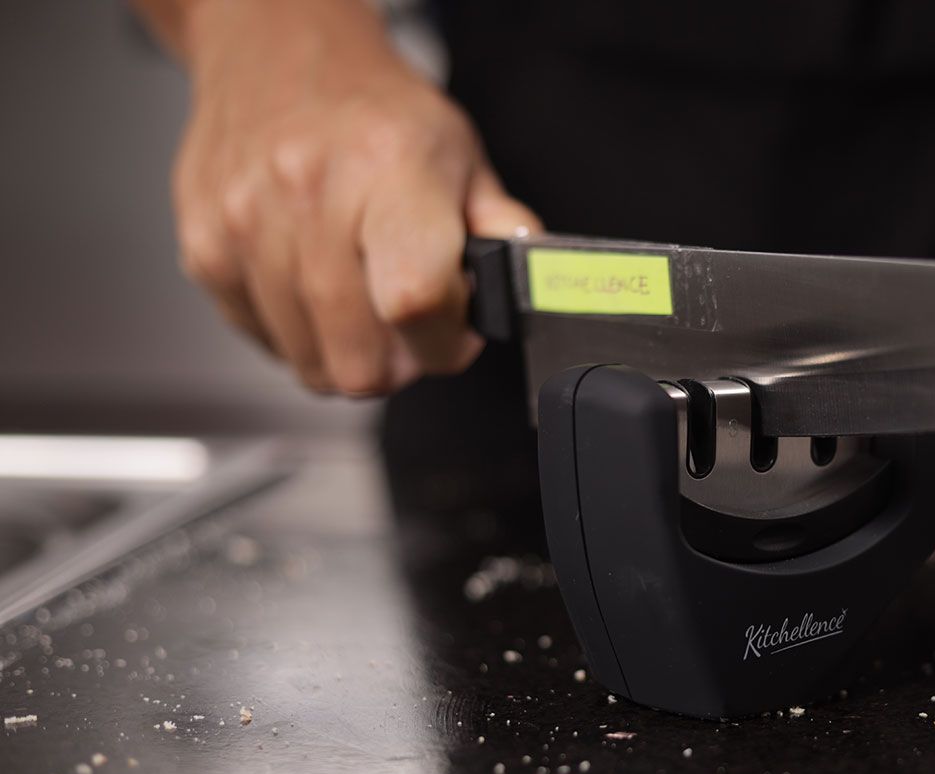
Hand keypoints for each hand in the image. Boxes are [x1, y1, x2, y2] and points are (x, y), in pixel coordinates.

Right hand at [171, 0, 538, 394]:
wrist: (277, 53)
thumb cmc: (375, 111)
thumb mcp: (461, 156)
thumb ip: (501, 231)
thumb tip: (533, 285)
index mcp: (390, 171)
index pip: (414, 302)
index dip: (443, 342)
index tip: (455, 332)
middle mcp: (310, 194)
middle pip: (359, 359)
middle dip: (401, 362)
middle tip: (412, 323)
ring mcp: (247, 224)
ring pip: (311, 364)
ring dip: (348, 352)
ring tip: (364, 298)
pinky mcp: (205, 248)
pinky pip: (263, 342)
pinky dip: (298, 336)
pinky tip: (316, 289)